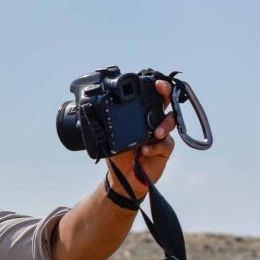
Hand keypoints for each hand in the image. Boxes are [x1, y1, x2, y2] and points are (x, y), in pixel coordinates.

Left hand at [106, 79, 176, 200]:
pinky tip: (144, 152)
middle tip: (161, 88)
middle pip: (165, 103)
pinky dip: (155, 147)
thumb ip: (105, 126)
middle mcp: (153, 123)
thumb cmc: (118, 157)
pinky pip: (165, 143)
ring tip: (156, 133)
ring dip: (164, 125)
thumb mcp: (108, 139)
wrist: (124, 178)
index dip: (153, 88)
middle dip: (166, 92)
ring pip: (170, 121)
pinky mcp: (165, 149)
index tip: (153, 81)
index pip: (148, 98)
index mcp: (139, 117)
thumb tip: (90, 112)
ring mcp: (161, 135)